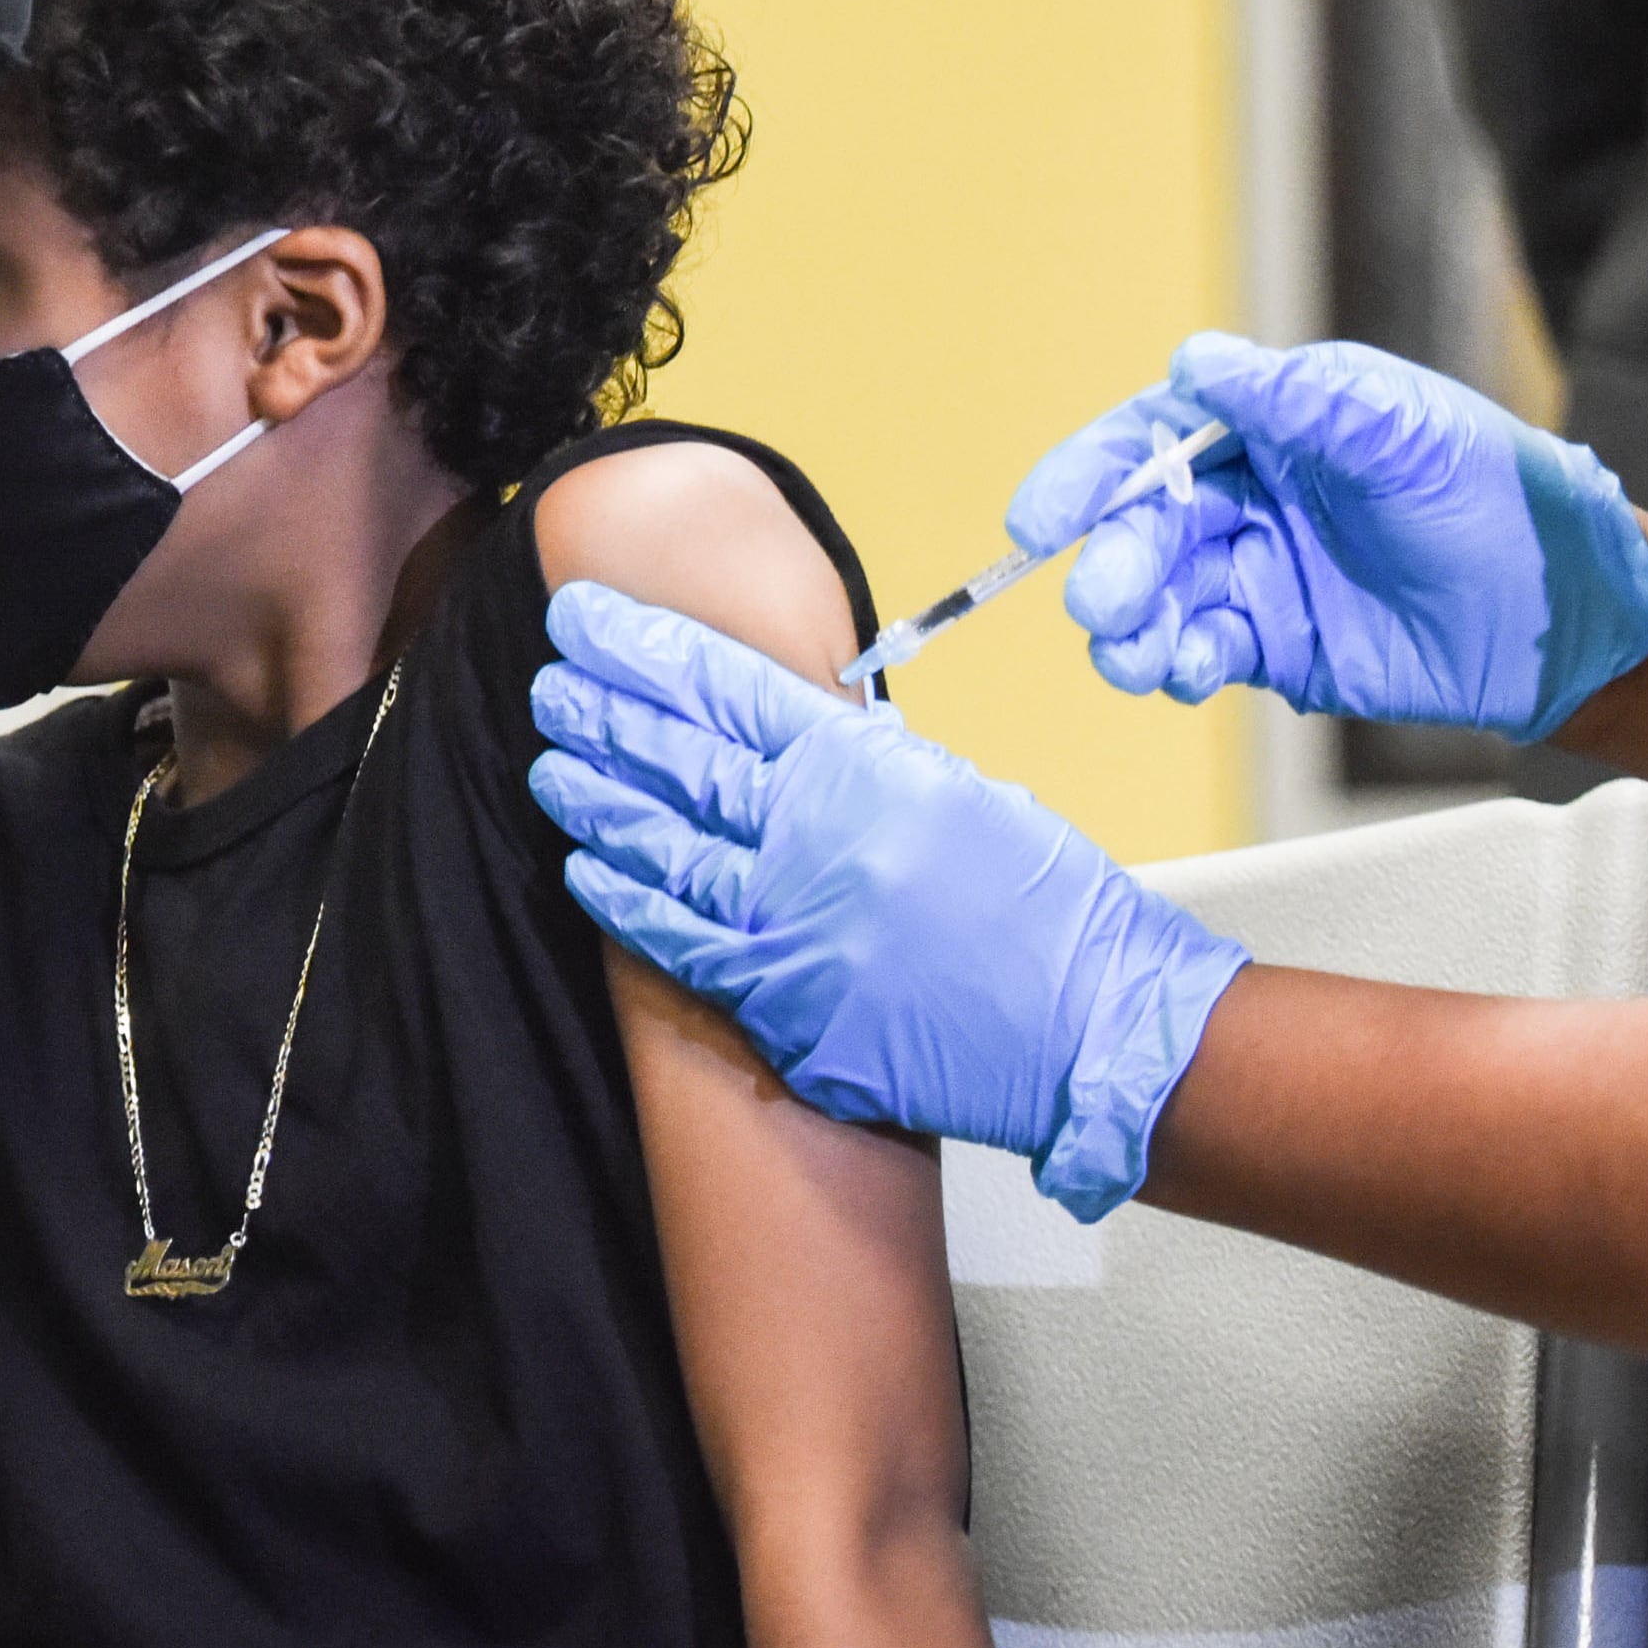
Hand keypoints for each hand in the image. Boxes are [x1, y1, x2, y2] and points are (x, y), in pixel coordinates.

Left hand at [527, 582, 1248, 1219]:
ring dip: (598, 798)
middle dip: (604, 712)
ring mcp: (792, 926)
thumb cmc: (1048, 909)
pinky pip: (681, 943)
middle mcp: (814, 839)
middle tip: (551, 678)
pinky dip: (625, 900)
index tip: (589, 618)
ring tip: (553, 760)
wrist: (1096, 1029)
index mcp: (862, 770)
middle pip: (678, 759)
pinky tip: (585, 867)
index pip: (725, 688)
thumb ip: (864, 765)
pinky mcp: (786, 1007)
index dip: (645, 649)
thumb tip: (792, 735)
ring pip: (662, 845)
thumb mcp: (958, 793)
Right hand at [1019, 331, 1647, 742]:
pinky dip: (1176, 663)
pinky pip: (1199, 651)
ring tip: (1131, 652)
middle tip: (1103, 599)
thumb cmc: (1497, 497)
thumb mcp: (1400, 433)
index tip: (1042, 516)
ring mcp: (1255, 572)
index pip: (1154, 438)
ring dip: (1128, 624)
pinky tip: (1183, 669)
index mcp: (1270, 424)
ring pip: (1157, 595)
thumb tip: (1198, 363)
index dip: (1090, 473)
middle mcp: (1247, 494)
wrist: (1566, 613)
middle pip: (1142, 525)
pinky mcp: (1274, 645)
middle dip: (1112, 562)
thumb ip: (1296, 405)